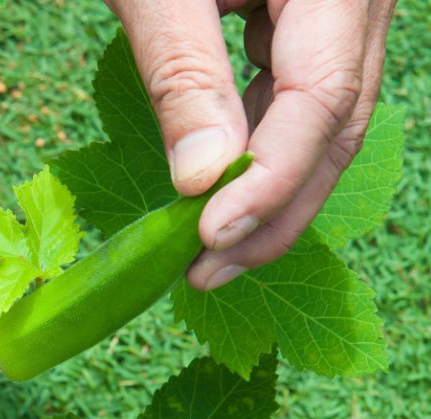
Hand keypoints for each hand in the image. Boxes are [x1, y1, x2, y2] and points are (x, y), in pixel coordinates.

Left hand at [104, 0, 395, 289]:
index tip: (210, 237)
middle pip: (335, 125)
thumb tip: (202, 180)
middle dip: (274, 211)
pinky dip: (254, 153)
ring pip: (319, 124)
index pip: (325, 97)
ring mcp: (335, 16)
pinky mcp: (304, 27)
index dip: (271, 179)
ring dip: (264, 193)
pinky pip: (292, 100)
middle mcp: (354, 1)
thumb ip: (183, 74)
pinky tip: (215, 195)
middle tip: (207, 272)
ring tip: (205, 251)